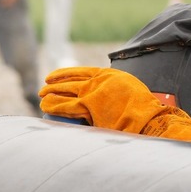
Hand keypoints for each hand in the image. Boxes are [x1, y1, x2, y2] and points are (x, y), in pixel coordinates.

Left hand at [39, 67, 190, 144]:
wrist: (149, 120)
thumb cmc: (142, 112)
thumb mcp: (128, 93)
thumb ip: (113, 91)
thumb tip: (104, 98)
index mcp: (109, 74)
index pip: (81, 71)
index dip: (64, 74)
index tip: (52, 77)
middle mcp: (99, 80)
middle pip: (70, 80)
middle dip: (54, 84)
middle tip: (43, 88)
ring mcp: (93, 92)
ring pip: (66, 91)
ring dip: (51, 94)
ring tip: (41, 97)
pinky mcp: (89, 106)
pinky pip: (67, 105)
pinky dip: (54, 105)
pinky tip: (46, 105)